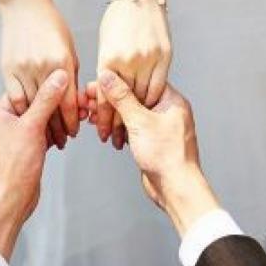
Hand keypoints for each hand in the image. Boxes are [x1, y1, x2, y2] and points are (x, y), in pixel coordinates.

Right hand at [0, 0, 79, 148]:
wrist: (24, 6)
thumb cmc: (50, 24)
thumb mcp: (69, 49)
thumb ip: (72, 75)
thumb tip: (76, 100)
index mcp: (63, 62)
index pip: (68, 102)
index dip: (72, 121)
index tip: (74, 131)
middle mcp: (43, 67)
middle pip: (50, 108)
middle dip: (57, 127)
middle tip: (62, 139)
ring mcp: (23, 68)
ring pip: (31, 106)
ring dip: (39, 123)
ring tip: (45, 134)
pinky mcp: (8, 68)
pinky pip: (15, 97)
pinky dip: (22, 110)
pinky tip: (27, 117)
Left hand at [0, 70, 70, 258]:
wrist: (9, 200)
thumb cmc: (11, 169)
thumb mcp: (32, 127)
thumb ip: (46, 100)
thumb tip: (58, 77)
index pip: (26, 89)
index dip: (47, 85)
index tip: (66, 83)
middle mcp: (3, 122)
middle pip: (34, 104)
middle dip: (55, 105)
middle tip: (74, 102)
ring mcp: (13, 137)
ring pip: (39, 120)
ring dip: (56, 120)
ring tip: (74, 119)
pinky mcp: (23, 150)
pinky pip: (40, 134)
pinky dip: (53, 134)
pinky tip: (65, 134)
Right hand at [88, 72, 219, 235]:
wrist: (176, 188)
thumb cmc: (168, 157)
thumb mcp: (140, 122)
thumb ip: (122, 98)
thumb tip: (109, 77)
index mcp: (171, 100)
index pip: (141, 81)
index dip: (118, 81)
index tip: (98, 82)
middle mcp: (168, 111)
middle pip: (134, 97)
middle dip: (110, 99)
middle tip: (89, 99)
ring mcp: (160, 126)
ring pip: (132, 113)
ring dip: (112, 114)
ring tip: (92, 114)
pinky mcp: (153, 141)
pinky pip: (133, 128)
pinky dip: (119, 127)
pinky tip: (104, 128)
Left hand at [95, 0, 171, 146]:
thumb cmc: (118, 18)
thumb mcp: (104, 44)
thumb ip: (105, 69)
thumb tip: (103, 92)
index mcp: (108, 59)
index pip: (105, 98)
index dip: (103, 118)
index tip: (102, 132)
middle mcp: (128, 61)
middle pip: (125, 102)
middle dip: (120, 123)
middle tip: (115, 138)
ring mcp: (148, 58)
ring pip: (143, 97)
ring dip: (138, 115)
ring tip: (132, 129)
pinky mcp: (165, 56)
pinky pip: (160, 85)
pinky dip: (153, 99)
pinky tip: (149, 108)